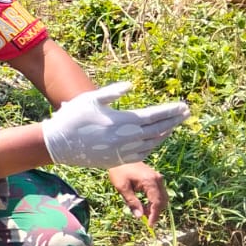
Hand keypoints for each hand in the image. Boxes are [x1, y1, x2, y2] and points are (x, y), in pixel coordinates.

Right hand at [40, 82, 188, 168]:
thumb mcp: (91, 98)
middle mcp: (127, 138)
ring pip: (153, 142)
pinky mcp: (118, 160)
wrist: (58, 144)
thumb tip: (132, 85)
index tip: (183, 106)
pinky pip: (143, 153)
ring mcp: (123, 151)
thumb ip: (113, 91)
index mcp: (123, 121)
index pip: (155, 115)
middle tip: (186, 113)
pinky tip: (156, 139)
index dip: (171, 111)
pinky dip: (153, 145)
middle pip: (158, 129)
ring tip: (173, 124)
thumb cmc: (72, 118)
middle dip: (174, 120)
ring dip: (165, 133)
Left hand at [106, 162, 168, 224]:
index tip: (149, 225)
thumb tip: (139, 217)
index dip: (154, 215)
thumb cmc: (118, 170)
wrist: (118, 155)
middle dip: (155, 212)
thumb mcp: (122, 188)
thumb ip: (132, 202)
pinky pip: (158, 192)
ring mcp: (157, 177)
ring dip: (154, 206)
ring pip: (162, 197)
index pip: (157, 203)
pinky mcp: (155, 177)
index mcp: (150, 181)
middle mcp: (157, 179)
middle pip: (163, 201)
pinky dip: (153, 200)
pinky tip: (143, 204)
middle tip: (144, 219)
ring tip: (141, 211)